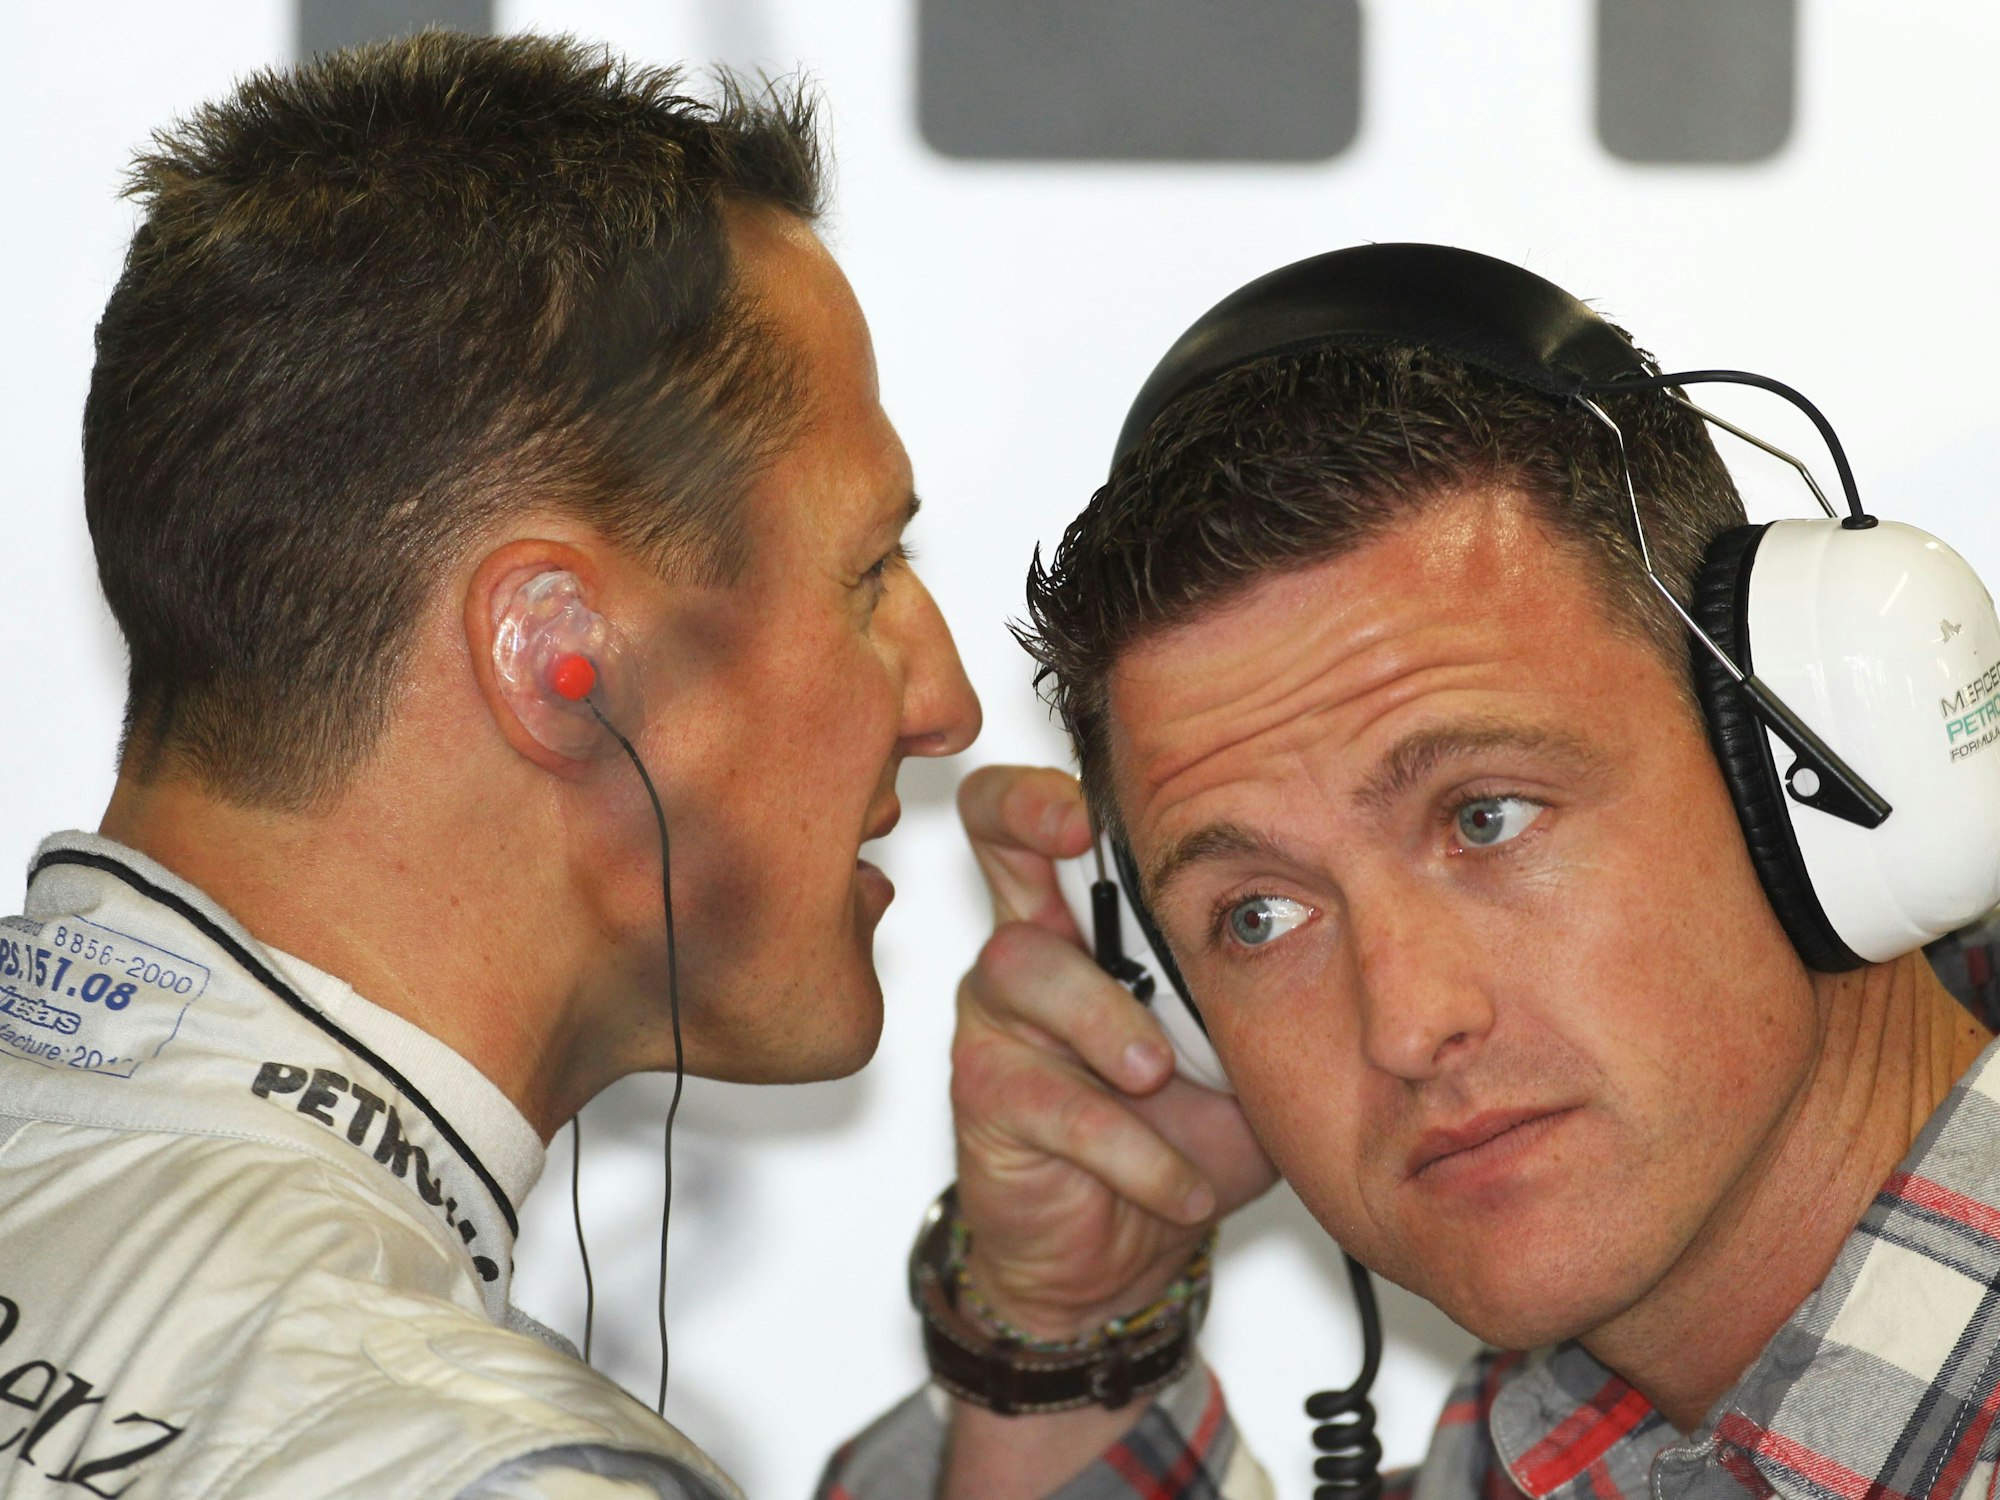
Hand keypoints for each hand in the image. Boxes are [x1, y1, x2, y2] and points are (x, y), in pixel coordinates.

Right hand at [948, 765, 1276, 1338]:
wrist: (1129, 1243)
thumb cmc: (1188, 1125)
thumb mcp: (1246, 1044)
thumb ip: (1269, 981)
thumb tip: (1364, 926)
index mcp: (1094, 913)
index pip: (1055, 811)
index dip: (1058, 785)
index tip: (1098, 799)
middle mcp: (1033, 941)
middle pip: (994, 829)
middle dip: (1027, 812)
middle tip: (1073, 836)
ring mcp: (1000, 1016)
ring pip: (1028, 970)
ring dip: (1106, 1022)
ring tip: (1159, 1076)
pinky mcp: (986, 1096)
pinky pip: (1053, 1100)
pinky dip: (1132, 1149)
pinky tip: (1181, 1184)